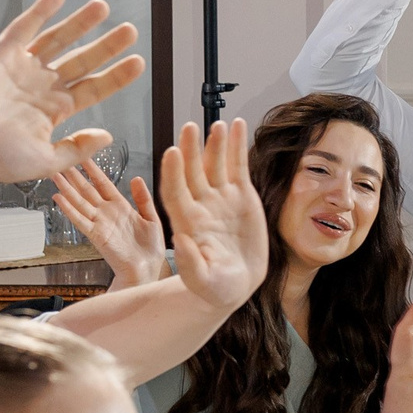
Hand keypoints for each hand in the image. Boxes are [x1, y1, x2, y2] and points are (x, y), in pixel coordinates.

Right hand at [0, 0, 142, 184]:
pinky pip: (25, 26)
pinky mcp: (2, 53)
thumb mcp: (46, 160)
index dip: (115, 76)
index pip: (93, 88)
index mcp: (54, 110)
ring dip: (80, 23)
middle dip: (106, 46)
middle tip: (130, 31)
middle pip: (82, 60)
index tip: (138, 63)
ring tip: (103, 7)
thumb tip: (109, 136)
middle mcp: (42, 85)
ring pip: (58, 39)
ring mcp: (23, 67)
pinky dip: (42, 10)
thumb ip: (77, 149)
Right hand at [54, 164, 165, 287]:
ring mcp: (100, 223)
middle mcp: (108, 213)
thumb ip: (143, 199)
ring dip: (66, 188)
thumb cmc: (150, 250)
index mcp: (121, 207)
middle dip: (74, 175)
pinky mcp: (97, 236)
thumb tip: (136, 178)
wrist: (147, 270)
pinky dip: (69, 209)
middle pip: (87, 190)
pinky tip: (59, 198)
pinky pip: (80, 220)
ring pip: (80, 202)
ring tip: (54, 174)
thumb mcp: (152, 218)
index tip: (83, 154)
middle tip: (61, 160)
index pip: (103, 183)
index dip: (93, 169)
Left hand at [159, 120, 268, 312]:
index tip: (172, 154)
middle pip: (193, 172)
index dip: (173, 173)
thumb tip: (179, 240)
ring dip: (216, 143)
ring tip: (219, 124)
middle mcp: (201, 205)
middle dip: (191, 150)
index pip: (175, 192)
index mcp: (187, 223)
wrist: (235, 285)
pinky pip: (238, 166)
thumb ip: (191, 264)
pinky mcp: (241, 196)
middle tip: (189, 128)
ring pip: (216, 165)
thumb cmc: (215, 288)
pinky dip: (238, 146)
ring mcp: (220, 198)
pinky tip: (239, 126)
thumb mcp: (203, 282)